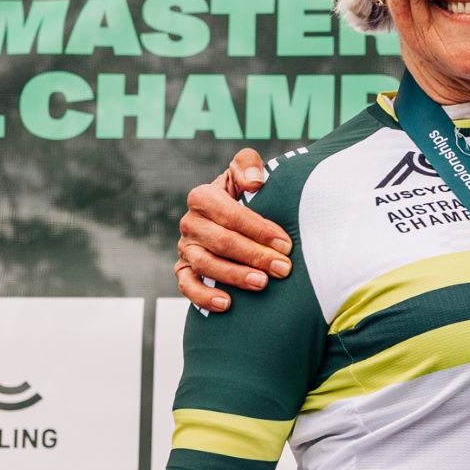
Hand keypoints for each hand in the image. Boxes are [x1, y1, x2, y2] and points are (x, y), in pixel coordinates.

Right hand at [175, 149, 293, 311]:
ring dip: (235, 276)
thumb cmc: (243, 196)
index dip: (259, 230)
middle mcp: (190, 223)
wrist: (228, 220)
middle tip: (284, 268)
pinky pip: (187, 286)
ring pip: (206, 264)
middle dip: (255, 256)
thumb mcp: (244, 174)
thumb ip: (247, 165)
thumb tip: (255, 182)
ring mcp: (185, 248)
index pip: (230, 214)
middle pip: (222, 242)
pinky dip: (204, 296)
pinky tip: (227, 304)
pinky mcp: (184, 269)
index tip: (286, 244)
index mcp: (203, 197)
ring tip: (262, 284)